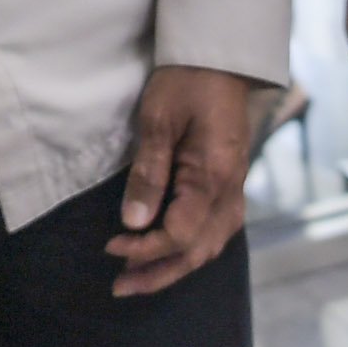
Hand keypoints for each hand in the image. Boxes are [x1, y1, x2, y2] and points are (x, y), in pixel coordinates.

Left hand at [111, 64, 261, 296]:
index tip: (112, 244)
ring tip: (138, 279)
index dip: (144, 248)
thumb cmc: (186, 82)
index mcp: (214, 175)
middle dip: (158, 273)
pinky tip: (169, 256)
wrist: (219, 60)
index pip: (180, 234)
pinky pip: (216, 232)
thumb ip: (148, 174)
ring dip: (174, 267)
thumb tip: (133, 223)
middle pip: (198, 251)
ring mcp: (235, 190)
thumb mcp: (158, 121)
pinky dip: (191, 251)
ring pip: (211, 246)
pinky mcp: (231, 186)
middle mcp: (231, 190)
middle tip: (120, 286)